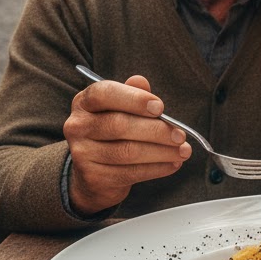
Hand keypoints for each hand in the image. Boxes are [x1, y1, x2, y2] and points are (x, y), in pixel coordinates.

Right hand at [64, 75, 191, 215]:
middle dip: (156, 130)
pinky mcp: (93, 178)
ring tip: (183, 151)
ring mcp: (82, 154)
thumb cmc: (113, 133)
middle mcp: (78, 126)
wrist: (93, 174)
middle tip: (180, 135)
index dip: (134, 99)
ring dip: (161, 152)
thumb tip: (141, 82)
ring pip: (127, 152)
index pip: (105, 94)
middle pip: (119, 125)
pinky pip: (130, 173)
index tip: (160, 107)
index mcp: (85, 102)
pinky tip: (172, 164)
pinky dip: (156, 168)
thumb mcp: (120, 108)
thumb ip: (132, 94)